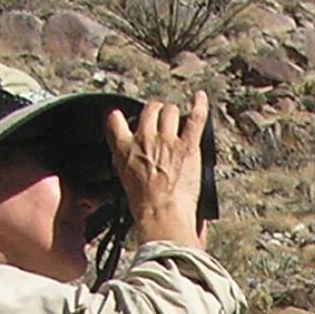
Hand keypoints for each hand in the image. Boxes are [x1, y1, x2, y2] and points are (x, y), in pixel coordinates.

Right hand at [106, 93, 209, 248]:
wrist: (161, 215)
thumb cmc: (145, 207)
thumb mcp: (124, 181)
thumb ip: (128, 162)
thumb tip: (135, 162)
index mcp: (124, 149)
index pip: (115, 120)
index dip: (120, 116)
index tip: (124, 117)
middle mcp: (144, 139)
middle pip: (149, 110)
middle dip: (155, 111)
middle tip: (160, 118)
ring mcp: (167, 141)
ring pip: (170, 111)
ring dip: (174, 113)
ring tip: (177, 118)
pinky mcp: (187, 146)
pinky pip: (195, 118)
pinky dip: (199, 106)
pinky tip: (200, 97)